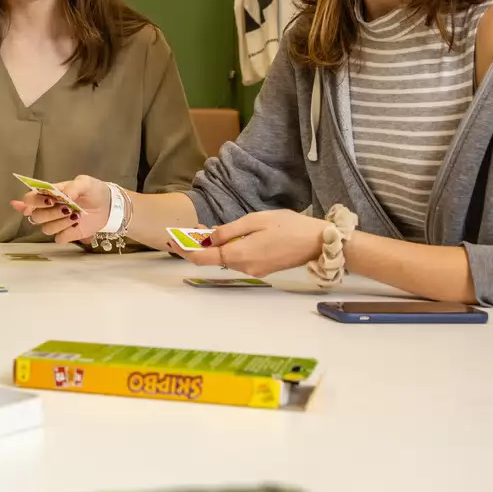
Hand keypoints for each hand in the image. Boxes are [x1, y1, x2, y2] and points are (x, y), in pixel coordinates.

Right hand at [8, 176, 109, 242]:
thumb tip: (65, 195)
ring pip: (45, 229)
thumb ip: (73, 186)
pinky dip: (67, 233)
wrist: (108, 205)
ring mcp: (56, 223)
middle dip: (50, 213)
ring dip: (60, 223)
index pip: (29, 199)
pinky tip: (77, 225)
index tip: (48, 201)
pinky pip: (58, 239)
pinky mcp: (66, 234)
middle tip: (67, 208)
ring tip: (76, 215)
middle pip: (36, 216)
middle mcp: (48, 210)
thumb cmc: (93, 191)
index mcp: (48, 194)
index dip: (32, 202)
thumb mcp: (85, 182)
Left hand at [184, 210, 323, 276]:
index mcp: (238, 254)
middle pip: (212, 258)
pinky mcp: (263, 268)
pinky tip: (229, 236)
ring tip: (209, 229)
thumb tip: (207, 237)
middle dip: (199, 244)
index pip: (202, 258)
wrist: (319, 242)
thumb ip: (228, 231)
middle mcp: (243, 267)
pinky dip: (229, 249)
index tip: (174, 240)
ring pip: (225, 258)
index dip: (185, 249)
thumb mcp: (254, 221)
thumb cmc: (288, 227)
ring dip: (214, 246)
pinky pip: (238, 259)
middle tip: (193, 227)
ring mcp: (254, 270)